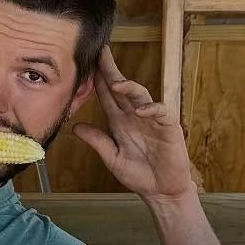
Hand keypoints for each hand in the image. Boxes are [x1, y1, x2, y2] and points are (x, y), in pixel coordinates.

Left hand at [73, 46, 195, 200]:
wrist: (162, 191)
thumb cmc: (139, 174)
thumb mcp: (112, 158)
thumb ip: (97, 141)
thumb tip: (76, 127)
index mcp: (120, 121)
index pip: (107, 95)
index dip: (98, 79)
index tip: (87, 62)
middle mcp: (135, 116)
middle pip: (122, 88)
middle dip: (112, 70)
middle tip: (102, 53)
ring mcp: (152, 119)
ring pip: (140, 96)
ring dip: (129, 87)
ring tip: (116, 82)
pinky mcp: (169, 127)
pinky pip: (161, 113)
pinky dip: (152, 109)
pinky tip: (140, 111)